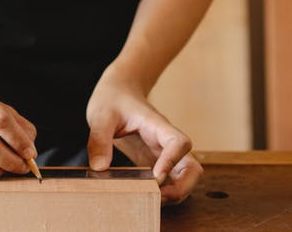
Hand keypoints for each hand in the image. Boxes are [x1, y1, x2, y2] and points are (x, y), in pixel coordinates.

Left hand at [85, 74, 201, 204]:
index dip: (172, 162)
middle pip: (192, 167)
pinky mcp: (155, 162)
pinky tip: (145, 197)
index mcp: (157, 125)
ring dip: (176, 193)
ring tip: (151, 201)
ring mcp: (163, 153)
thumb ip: (99, 140)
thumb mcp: (100, 116)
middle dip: (181, 187)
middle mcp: (165, 142)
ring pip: (185, 177)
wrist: (119, 91)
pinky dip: (164, 193)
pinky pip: (169, 181)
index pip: (179, 143)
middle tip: (157, 197)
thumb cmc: (113, 99)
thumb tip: (100, 168)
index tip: (156, 177)